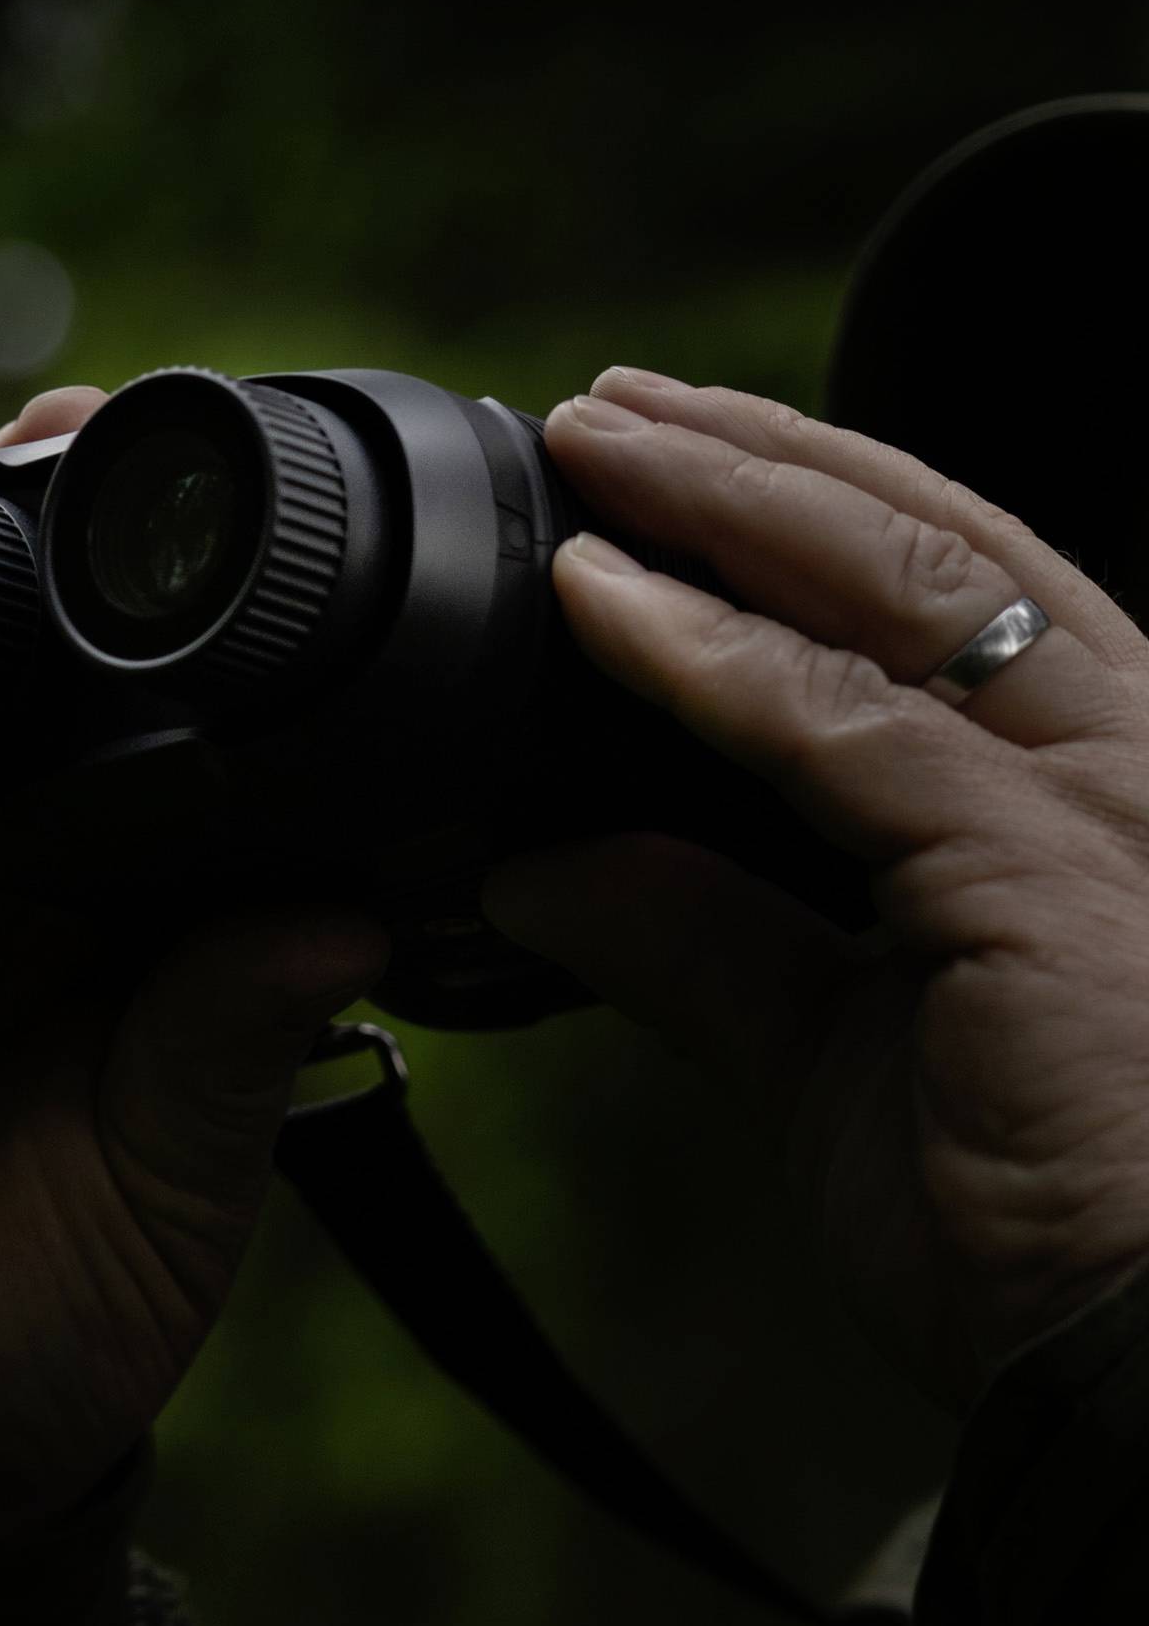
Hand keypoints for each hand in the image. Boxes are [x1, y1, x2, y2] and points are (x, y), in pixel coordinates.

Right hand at [0, 380, 387, 1535]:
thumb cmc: (44, 1322)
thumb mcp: (174, 1184)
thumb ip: (229, 1042)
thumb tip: (347, 917)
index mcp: (132, 935)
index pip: (172, 753)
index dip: (202, 638)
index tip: (251, 523)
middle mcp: (15, 888)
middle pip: (43, 682)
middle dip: (70, 551)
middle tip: (114, 426)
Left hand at [480, 367, 1148, 1409]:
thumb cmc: (1036, 1221)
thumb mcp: (832, 1052)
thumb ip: (699, 944)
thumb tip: (535, 872)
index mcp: (1083, 782)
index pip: (940, 587)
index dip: (795, 507)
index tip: (654, 466)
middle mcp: (1119, 758)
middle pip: (924, 539)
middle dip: (754, 455)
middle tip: (604, 404)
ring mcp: (1102, 802)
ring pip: (898, 582)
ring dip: (728, 496)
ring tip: (594, 437)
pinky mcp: (1049, 873)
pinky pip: (844, 728)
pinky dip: (706, 655)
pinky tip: (596, 600)